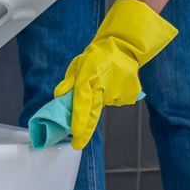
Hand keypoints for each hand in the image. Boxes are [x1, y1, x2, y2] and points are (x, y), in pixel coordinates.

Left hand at [54, 0, 178, 148]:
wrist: (124, 47)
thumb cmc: (98, 55)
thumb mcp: (79, 64)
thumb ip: (69, 82)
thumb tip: (59, 96)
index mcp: (89, 77)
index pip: (82, 103)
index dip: (79, 122)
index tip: (76, 138)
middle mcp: (103, 86)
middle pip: (92, 112)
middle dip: (84, 128)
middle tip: (77, 142)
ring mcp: (118, 91)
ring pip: (104, 105)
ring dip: (100, 100)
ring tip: (103, 83)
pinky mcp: (129, 94)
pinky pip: (116, 101)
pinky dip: (112, 96)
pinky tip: (113, 84)